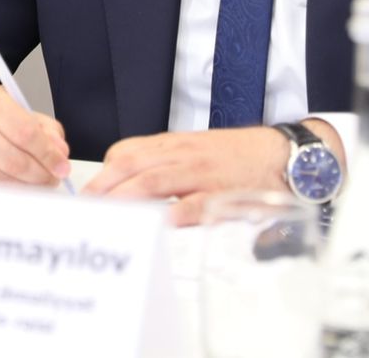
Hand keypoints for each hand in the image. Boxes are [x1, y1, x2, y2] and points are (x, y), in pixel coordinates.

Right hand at [0, 85, 70, 185]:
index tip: (62, 165)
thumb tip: (60, 153)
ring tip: (40, 181)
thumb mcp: (11, 104)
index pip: (25, 133)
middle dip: (42, 175)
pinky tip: (18, 183)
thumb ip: (42, 126)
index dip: (48, 154)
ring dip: (29, 186)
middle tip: (54, 177)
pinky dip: (10, 190)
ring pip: (3, 180)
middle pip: (15, 162)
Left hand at [83, 119, 343, 225]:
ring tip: (107, 215)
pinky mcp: (223, 194)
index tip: (88, 191)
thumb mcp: (196, 151)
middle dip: (105, 187)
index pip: (128, 151)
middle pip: (133, 166)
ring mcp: (202, 173)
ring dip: (127, 198)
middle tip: (85, 208)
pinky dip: (174, 213)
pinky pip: (195, 203)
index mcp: (174, 145)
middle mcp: (183, 155)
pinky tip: (157, 224)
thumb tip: (132, 183)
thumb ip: (165, 163)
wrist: (282, 153)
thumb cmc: (238, 157)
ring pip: (155, 180)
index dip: (105, 171)